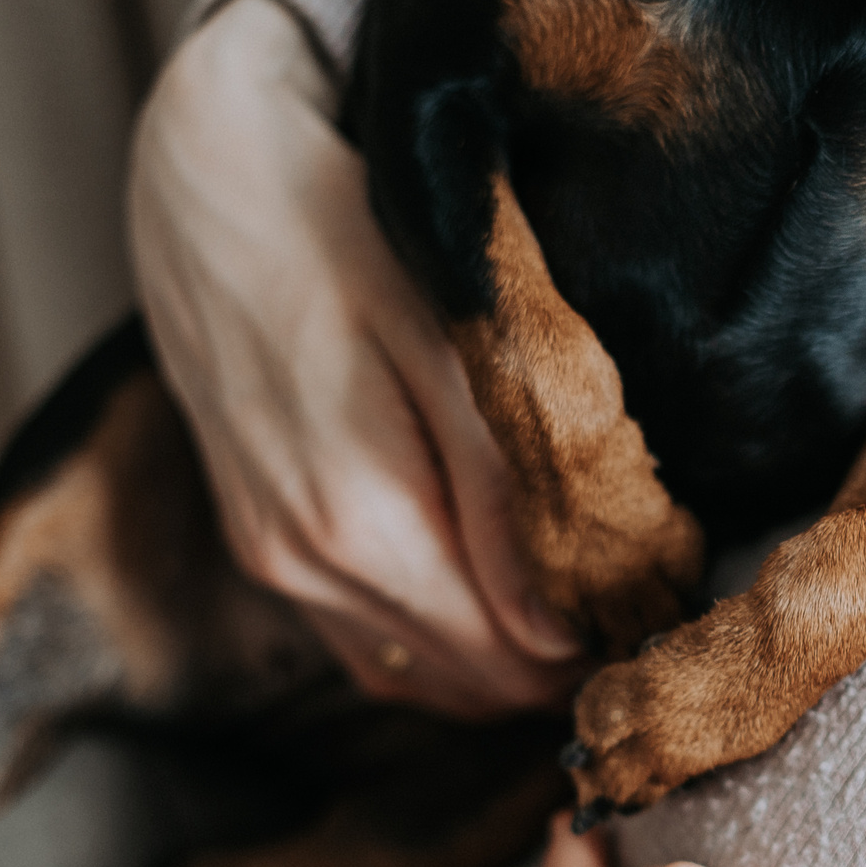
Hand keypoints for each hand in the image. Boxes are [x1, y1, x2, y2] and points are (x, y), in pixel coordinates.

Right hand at [127, 0, 581, 714]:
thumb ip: (507, 491)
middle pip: (478, 682)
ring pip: (426, 677)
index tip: (661, 590)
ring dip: (509, 658)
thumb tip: (564, 624)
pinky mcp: (261, 549)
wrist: (204, 184)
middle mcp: (306, 564)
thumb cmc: (342, 235)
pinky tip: (498, 594)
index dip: (604, 640)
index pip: (517, 658)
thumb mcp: (450, 344)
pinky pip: (373, 645)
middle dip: (567, 655)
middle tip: (639, 590)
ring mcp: (275, 564)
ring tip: (582, 592)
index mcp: (360, 520)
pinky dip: (444, 642)